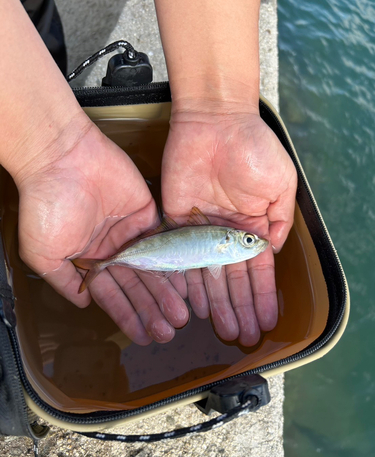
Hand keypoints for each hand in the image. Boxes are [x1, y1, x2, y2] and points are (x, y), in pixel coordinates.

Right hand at [16, 122, 188, 344]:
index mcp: (90, 260)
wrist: (62, 157)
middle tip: (167, 332)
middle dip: (151, 310)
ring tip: (178, 317)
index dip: (127, 317)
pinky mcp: (147, 214)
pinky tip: (183, 283)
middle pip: (137, 286)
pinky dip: (174, 262)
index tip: (142, 337)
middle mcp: (113, 249)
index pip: (113, 295)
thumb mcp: (43, 252)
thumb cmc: (45, 204)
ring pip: (153, 269)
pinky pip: (165, 242)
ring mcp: (131, 233)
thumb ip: (64, 280)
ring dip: (165, 293)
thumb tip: (84, 302)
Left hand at [162, 107, 296, 345]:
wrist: (214, 121)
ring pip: (208, 275)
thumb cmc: (252, 149)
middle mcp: (225, 234)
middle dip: (239, 307)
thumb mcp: (279, 184)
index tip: (267, 321)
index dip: (262, 296)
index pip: (257, 271)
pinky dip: (187, 281)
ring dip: (216, 303)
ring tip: (223, 329)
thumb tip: (272, 251)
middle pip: (232, 279)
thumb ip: (279, 220)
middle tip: (242, 335)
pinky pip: (181, 257)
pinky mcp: (176, 221)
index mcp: (251, 226)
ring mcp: (201, 230)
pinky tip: (193, 305)